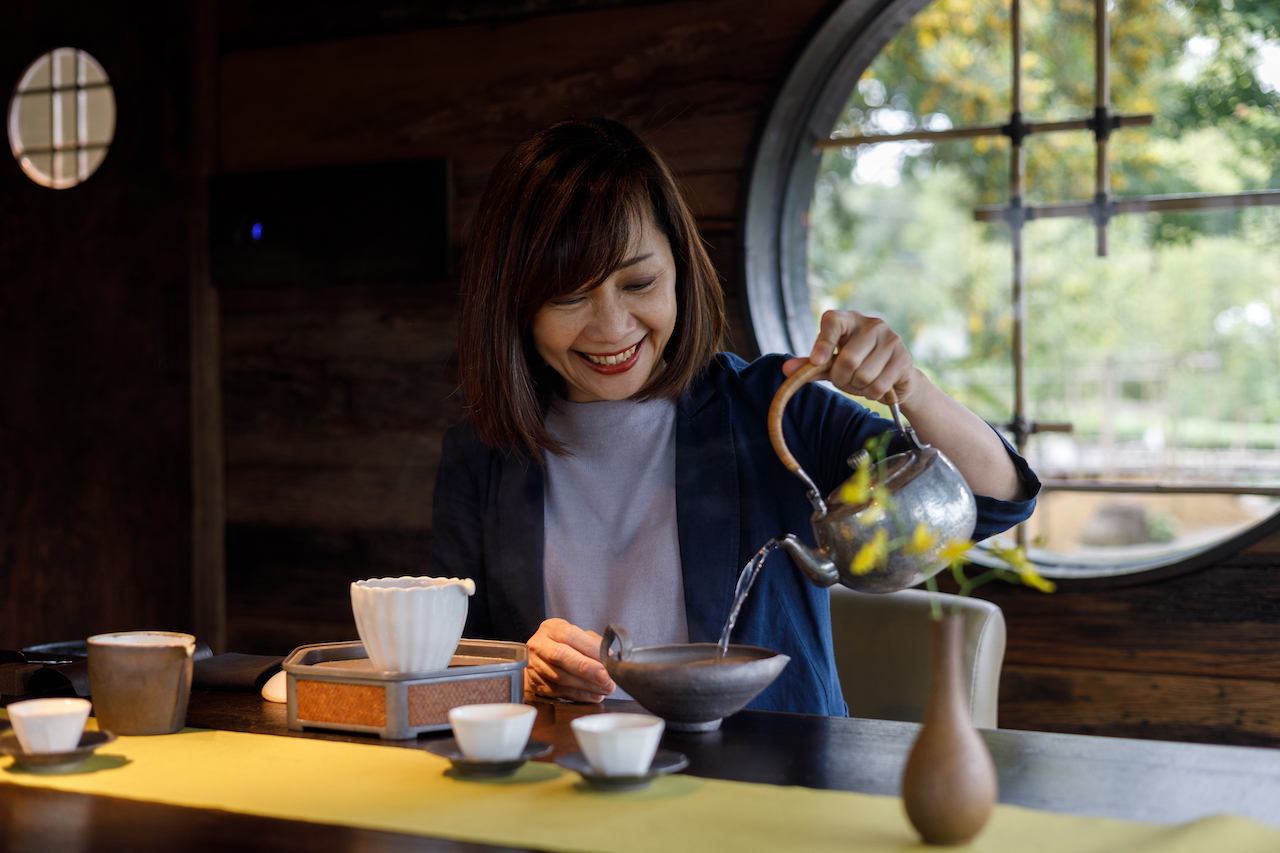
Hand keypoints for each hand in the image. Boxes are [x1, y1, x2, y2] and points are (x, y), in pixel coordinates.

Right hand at [523, 618, 615, 702]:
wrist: (539, 657)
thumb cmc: (564, 644)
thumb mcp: (577, 635)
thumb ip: (593, 643)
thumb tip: (609, 656)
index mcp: (551, 628)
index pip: (570, 635)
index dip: (590, 647)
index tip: (607, 658)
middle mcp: (539, 645)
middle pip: (560, 656)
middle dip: (587, 669)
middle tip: (606, 678)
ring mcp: (535, 665)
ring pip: (560, 677)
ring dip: (586, 685)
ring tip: (605, 688)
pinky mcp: (536, 684)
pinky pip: (559, 692)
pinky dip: (580, 695)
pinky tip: (594, 695)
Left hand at [782, 310, 916, 404]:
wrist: (894, 377)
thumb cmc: (857, 366)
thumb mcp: (831, 364)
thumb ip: (810, 366)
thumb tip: (786, 370)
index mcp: (849, 320)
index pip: (832, 321)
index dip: (823, 343)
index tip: (817, 361)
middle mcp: (872, 324)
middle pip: (847, 360)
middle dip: (841, 378)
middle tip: (845, 380)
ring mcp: (891, 339)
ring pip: (863, 375)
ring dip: (857, 387)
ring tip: (861, 382)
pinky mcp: (904, 358)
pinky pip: (879, 385)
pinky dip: (872, 393)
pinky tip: (875, 387)